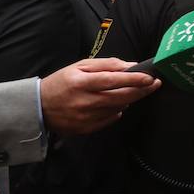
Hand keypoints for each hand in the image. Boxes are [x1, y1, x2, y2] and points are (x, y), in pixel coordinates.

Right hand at [40, 59, 159, 134]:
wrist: (39, 107)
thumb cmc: (62, 82)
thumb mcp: (80, 67)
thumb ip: (106, 65)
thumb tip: (130, 66)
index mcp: (81, 83)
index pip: (113, 81)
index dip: (134, 79)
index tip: (150, 77)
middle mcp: (84, 101)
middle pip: (121, 97)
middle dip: (141, 90)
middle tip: (154, 84)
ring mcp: (86, 117)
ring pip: (118, 108)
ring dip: (129, 99)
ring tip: (132, 90)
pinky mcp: (87, 128)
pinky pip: (111, 119)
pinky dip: (117, 110)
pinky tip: (116, 103)